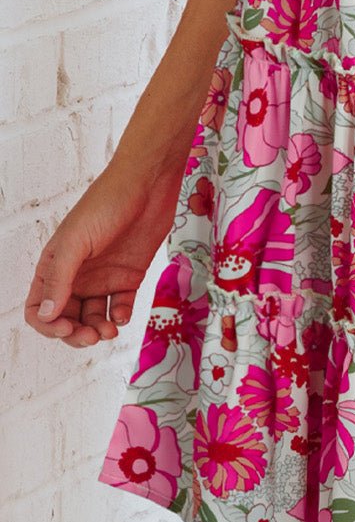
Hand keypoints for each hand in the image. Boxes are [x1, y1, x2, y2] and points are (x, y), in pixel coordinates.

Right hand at [23, 156, 185, 349]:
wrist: (148, 185)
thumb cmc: (107, 202)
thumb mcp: (76, 240)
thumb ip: (60, 278)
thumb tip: (46, 313)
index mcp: (56, 265)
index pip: (38, 306)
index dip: (47, 323)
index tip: (66, 327)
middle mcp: (77, 275)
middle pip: (66, 317)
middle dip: (75, 333)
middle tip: (92, 336)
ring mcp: (103, 277)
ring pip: (93, 317)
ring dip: (98, 329)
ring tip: (110, 331)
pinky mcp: (128, 276)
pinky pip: (119, 306)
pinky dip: (120, 316)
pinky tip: (123, 315)